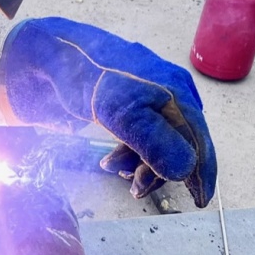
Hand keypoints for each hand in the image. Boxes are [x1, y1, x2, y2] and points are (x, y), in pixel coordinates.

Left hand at [0, 17, 216, 206]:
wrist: (53, 53)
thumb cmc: (89, 78)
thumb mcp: (122, 113)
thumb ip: (154, 141)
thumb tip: (186, 171)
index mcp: (177, 94)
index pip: (200, 142)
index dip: (201, 174)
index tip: (198, 201)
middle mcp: (171, 94)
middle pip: (179, 145)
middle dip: (158, 171)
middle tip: (134, 188)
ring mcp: (151, 96)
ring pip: (157, 141)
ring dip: (139, 162)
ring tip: (110, 167)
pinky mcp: (131, 101)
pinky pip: (141, 134)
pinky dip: (129, 151)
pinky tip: (108, 160)